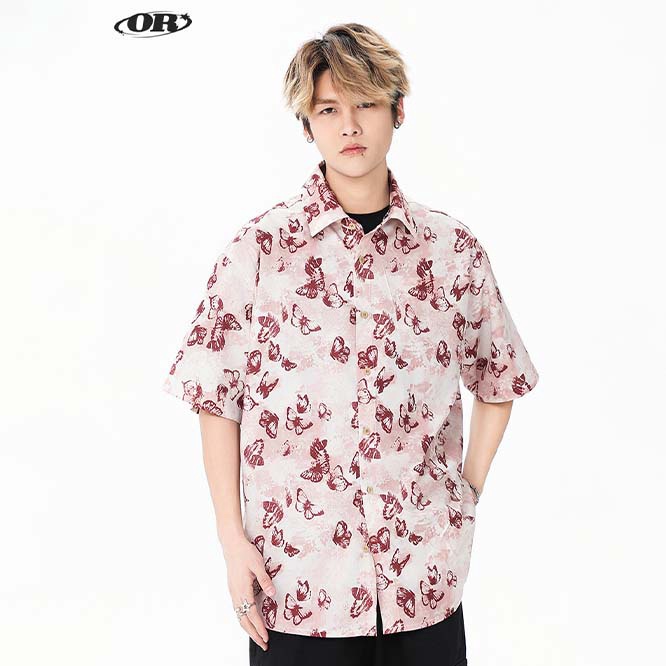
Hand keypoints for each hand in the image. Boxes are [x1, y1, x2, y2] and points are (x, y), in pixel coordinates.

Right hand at [222, 533, 274, 651]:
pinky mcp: (233, 589)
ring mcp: (233, 592)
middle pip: (243, 620)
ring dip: (248, 628)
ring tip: (257, 636)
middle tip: (263, 644)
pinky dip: (244, 619)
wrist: (232, 545)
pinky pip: (237, 609)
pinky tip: (249, 620)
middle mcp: (236, 594)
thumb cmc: (246, 553)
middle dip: (253, 634)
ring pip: (239, 616)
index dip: (259, 627)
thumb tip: (272, 594)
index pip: (252, 614)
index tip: (266, 637)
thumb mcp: (258, 565)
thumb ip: (265, 580)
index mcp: (243, 590)